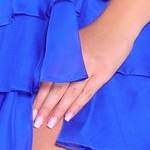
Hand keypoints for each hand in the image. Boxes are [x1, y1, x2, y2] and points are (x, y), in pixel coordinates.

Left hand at [32, 13, 137, 129]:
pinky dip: (77, 105)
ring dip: (58, 110)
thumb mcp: (72, 42)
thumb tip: (48, 78)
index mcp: (63, 54)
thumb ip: (61, 59)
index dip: (39, 97)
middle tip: (36, 123)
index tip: (31, 111)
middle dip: (45, 107)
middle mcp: (73, 62)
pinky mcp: (102, 74)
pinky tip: (68, 116)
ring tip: (49, 124)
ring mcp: (88, 69)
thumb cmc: (93, 33)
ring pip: (69, 93)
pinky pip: (87, 93)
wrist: (117, 25)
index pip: (47, 80)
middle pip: (56, 89)